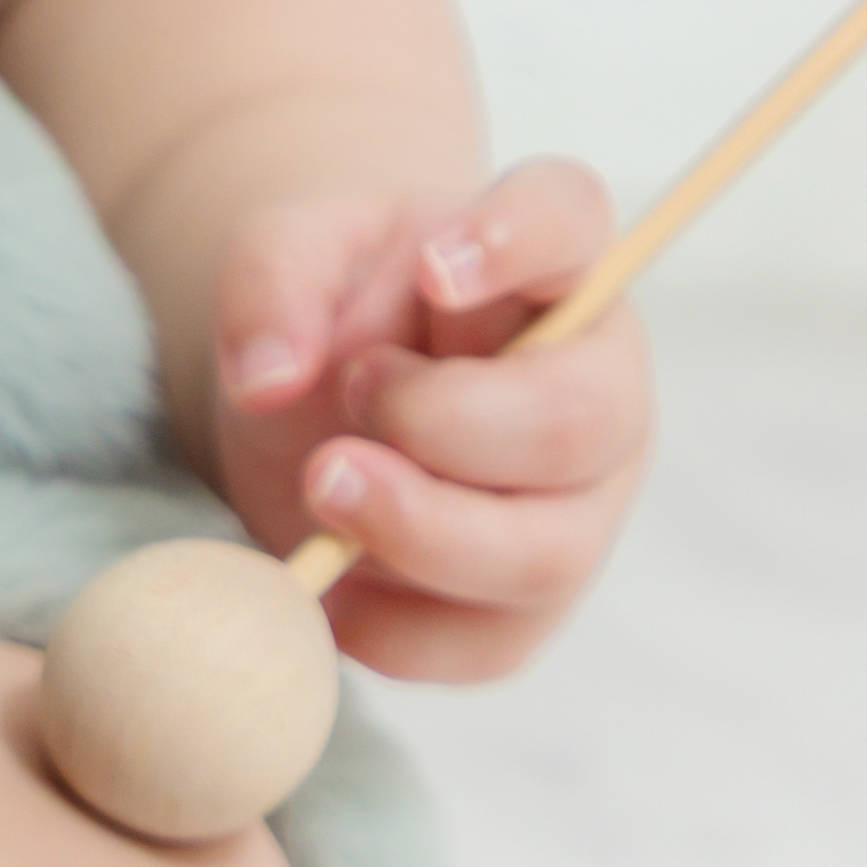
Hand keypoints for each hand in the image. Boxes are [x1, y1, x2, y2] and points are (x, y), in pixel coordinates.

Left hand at [208, 158, 653, 682]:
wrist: (313, 407)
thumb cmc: (332, 319)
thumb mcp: (287, 262)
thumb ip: (270, 282)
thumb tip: (269, 377)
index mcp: (549, 269)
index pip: (570, 219)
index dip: (517, 238)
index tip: (432, 266)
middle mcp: (596, 387)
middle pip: (578, 422)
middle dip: (443, 428)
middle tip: (344, 405)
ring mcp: (577, 506)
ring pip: (545, 554)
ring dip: (418, 535)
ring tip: (321, 489)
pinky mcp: (523, 607)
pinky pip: (482, 647)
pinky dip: (389, 630)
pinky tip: (327, 585)